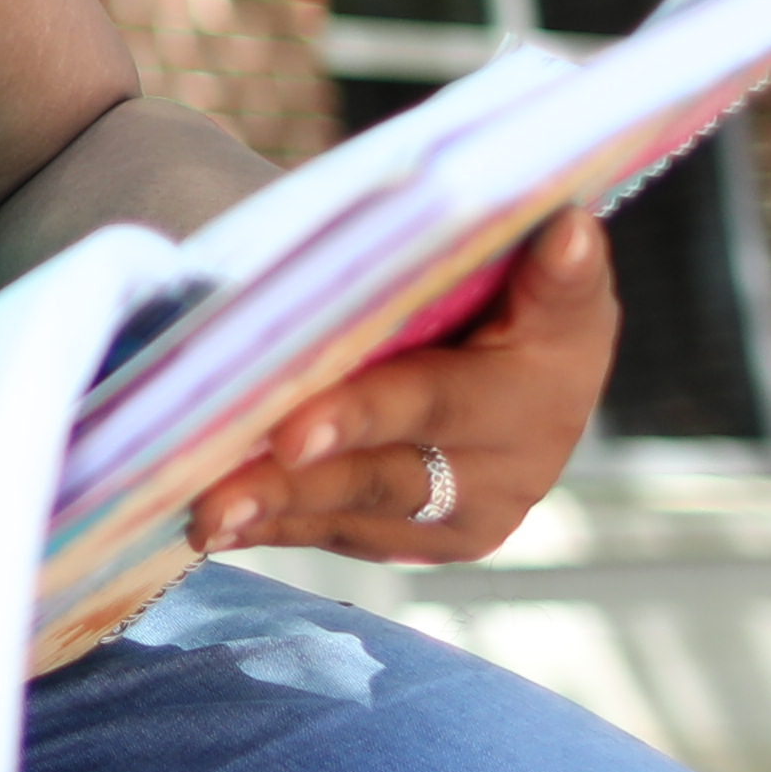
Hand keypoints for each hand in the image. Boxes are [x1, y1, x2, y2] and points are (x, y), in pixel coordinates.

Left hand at [186, 210, 616, 564]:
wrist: (540, 375)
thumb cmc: (532, 302)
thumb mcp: (553, 279)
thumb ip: (554, 269)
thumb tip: (570, 230)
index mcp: (543, 396)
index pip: (436, 403)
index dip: (363, 415)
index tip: (293, 431)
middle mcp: (508, 474)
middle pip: (384, 478)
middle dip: (296, 484)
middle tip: (216, 494)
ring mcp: (462, 519)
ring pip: (353, 516)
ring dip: (272, 513)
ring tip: (200, 512)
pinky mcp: (421, 541)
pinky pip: (338, 536)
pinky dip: (275, 526)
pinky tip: (215, 524)